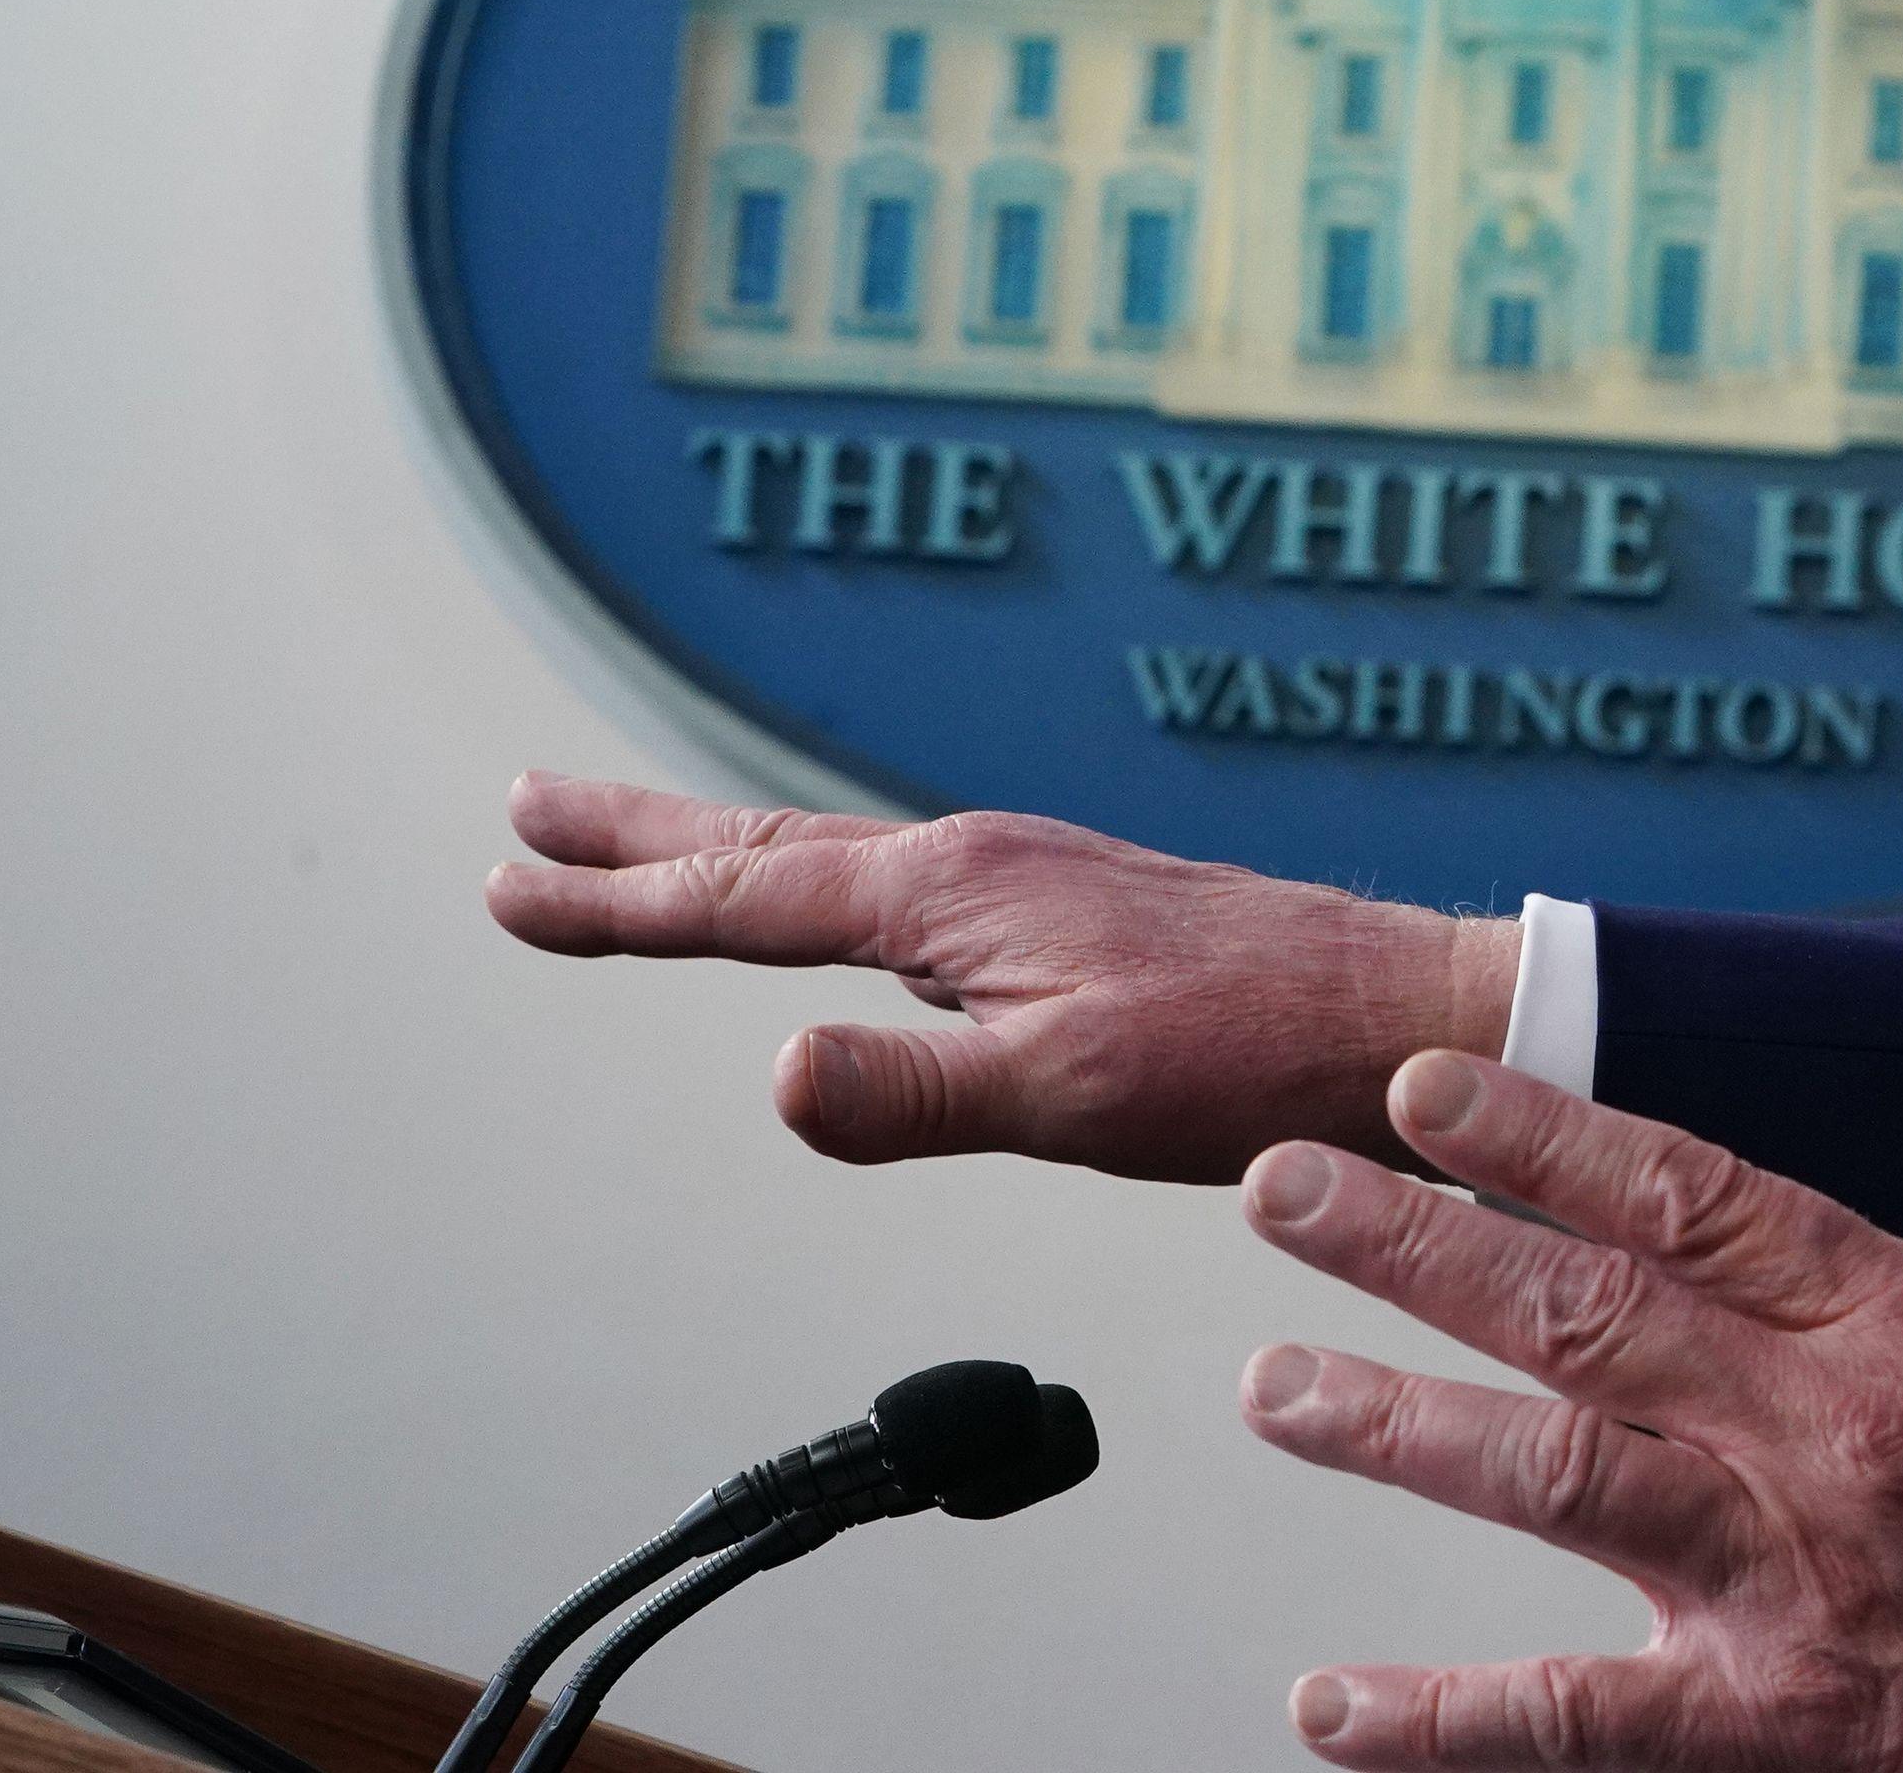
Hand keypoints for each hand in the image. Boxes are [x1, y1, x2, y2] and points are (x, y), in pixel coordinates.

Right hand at [483, 772, 1514, 1181]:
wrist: (1397, 1018)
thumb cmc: (1253, 1059)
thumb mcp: (1070, 1095)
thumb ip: (914, 1093)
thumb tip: (772, 1078)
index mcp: (953, 892)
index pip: (741, 900)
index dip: (615, 902)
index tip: (505, 885)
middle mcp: (974, 861)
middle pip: (763, 845)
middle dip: (637, 833)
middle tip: (526, 808)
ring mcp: (1022, 879)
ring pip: (829, 858)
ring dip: (718, 849)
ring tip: (637, 843)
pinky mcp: (1066, 909)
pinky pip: (894, 884)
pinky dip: (816, 879)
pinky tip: (837, 904)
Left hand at [1238, 1053, 1902, 1771]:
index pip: (1695, 1195)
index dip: (1549, 1132)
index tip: (1427, 1086)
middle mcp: (1829, 1440)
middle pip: (1588, 1310)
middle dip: (1418, 1240)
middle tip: (1281, 1183)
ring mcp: (1787, 1585)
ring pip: (1555, 1477)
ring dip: (1398, 1424)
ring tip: (1272, 1387)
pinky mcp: (1768, 1727)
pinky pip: (1573, 1723)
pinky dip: (1439, 1720)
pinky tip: (1329, 1704)